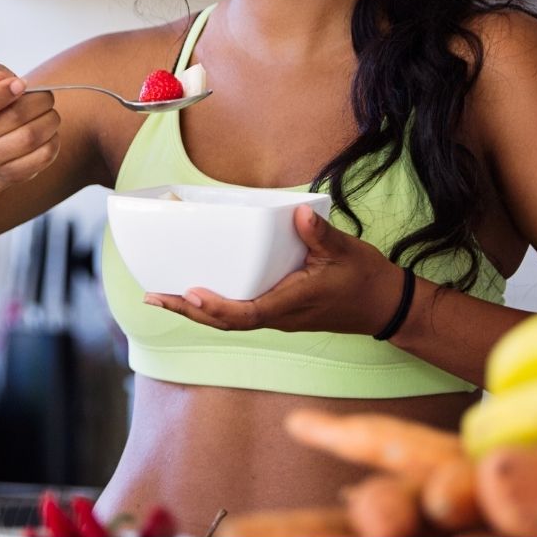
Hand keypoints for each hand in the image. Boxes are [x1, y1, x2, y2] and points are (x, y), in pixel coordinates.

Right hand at [0, 64, 59, 183]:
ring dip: (50, 120)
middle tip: (46, 96)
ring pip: (31, 138)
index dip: (0, 93)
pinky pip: (43, 156)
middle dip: (39, 100)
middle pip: (14, 117)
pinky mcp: (11, 175)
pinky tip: (49, 132)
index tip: (21, 84)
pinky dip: (53, 140)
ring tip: (50, 113)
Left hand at [143, 204, 405, 335]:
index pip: (245, 314)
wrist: (384, 305)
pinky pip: (239, 312)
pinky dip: (213, 306)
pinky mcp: (278, 310)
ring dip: (195, 311)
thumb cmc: (363, 278)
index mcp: (290, 304)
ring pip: (228, 320)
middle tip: (153, 296)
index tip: (190, 294)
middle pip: (224, 322)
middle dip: (187, 311)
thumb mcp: (345, 251)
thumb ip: (319, 234)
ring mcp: (277, 315)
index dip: (215, 307)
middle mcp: (278, 315)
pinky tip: (197, 293)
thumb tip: (297, 214)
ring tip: (162, 296)